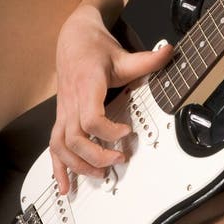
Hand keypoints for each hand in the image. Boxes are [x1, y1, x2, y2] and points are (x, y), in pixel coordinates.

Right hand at [50, 4, 172, 193]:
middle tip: (119, 159)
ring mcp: (64, 111)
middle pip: (75, 138)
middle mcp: (72, 102)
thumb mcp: (123, 54)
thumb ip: (148, 58)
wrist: (73, 39)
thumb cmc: (96, 49)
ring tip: (99, 175)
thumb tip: (171, 51)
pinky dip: (57, 168)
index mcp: (87, 86)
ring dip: (78, 165)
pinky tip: (65, 185)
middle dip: (96, 155)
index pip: (91, 118)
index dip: (108, 131)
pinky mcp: (61, 117)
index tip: (127, 132)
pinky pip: (53, 146)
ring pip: (62, 146)